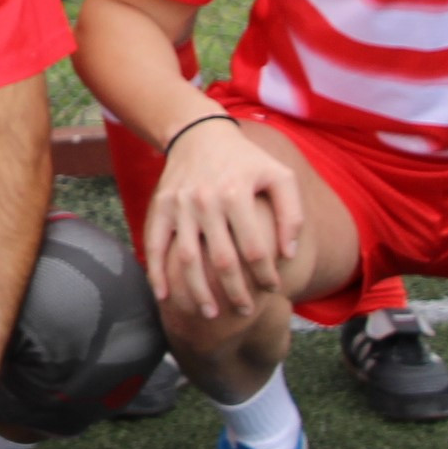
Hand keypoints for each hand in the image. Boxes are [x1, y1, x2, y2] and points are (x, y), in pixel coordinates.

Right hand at [144, 116, 295, 321]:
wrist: (199, 134)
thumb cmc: (246, 160)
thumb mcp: (280, 175)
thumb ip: (292, 214)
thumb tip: (289, 255)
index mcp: (237, 194)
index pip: (255, 249)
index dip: (266, 276)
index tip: (274, 290)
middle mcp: (206, 201)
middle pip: (222, 261)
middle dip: (236, 293)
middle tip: (246, 312)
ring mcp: (180, 205)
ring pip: (187, 259)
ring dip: (198, 292)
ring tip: (211, 314)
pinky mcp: (161, 207)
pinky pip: (155, 244)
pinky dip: (156, 273)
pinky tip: (165, 296)